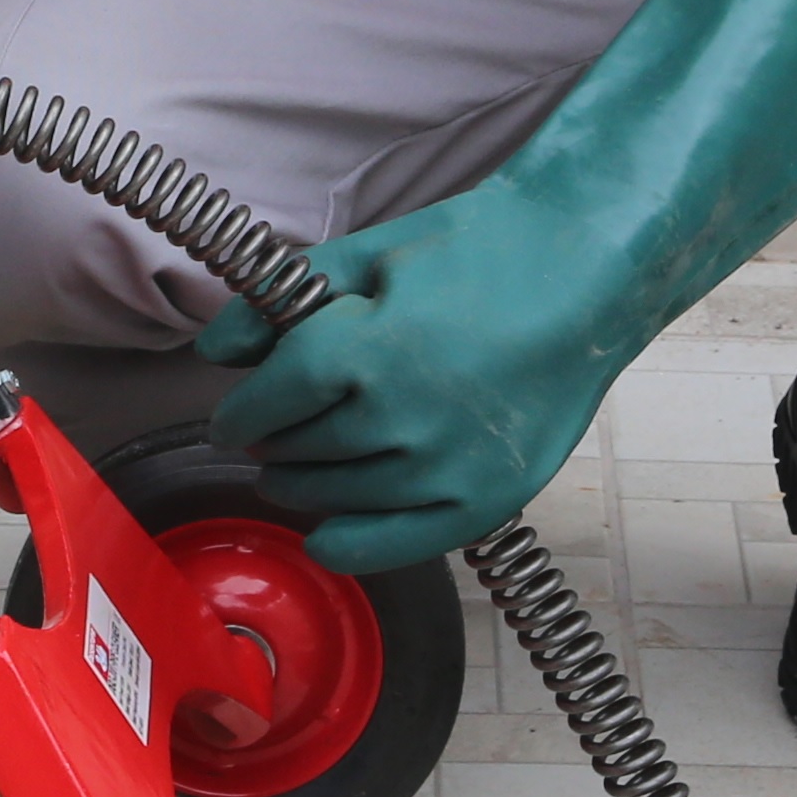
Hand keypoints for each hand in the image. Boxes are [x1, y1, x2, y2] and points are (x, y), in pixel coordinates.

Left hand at [186, 0, 796, 577]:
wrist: (583, 269)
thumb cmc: (480, 252)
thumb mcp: (369, 256)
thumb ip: (282, 303)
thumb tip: (213, 347)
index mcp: (367, 352)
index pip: (269, 403)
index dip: (241, 412)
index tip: (234, 416)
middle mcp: (403, 419)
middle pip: (299, 451)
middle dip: (276, 440)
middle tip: (279, 427)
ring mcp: (447, 466)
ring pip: (337, 496)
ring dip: (305, 483)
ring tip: (301, 463)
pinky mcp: (485, 497)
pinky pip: (397, 543)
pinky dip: (351, 544)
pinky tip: (325, 532)